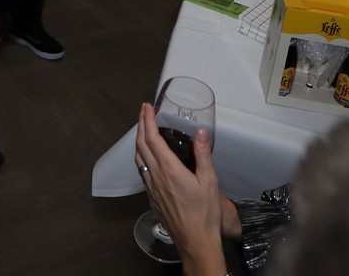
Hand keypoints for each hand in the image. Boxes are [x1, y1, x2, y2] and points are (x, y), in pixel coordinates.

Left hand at [135, 103, 224, 275]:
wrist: (195, 241)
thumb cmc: (204, 214)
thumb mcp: (210, 181)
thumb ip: (203, 155)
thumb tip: (200, 132)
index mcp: (169, 170)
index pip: (152, 139)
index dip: (148, 120)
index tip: (147, 107)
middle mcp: (156, 177)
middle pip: (141, 145)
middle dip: (141, 125)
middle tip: (144, 112)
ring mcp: (151, 188)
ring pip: (139, 159)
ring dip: (139, 140)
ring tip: (144, 129)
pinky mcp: (152, 198)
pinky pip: (142, 172)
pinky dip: (142, 156)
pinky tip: (148, 157)